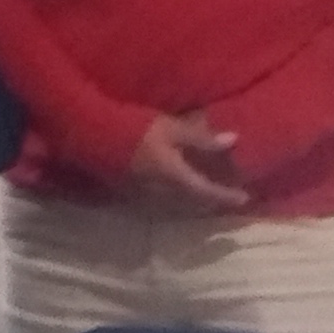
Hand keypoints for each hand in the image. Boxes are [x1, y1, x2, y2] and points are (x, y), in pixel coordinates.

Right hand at [119, 110, 250, 216]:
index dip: (226, 195)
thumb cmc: (133, 128)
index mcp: (174, 177)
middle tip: (222, 196)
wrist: (89, 133)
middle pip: (191, 203)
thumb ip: (202, 138)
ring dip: (189, 201)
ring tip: (198, 193)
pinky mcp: (126, 190)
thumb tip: (234, 140)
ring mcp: (142, 193)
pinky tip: (171, 188)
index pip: (207, 191)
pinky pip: (157, 200)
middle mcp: (160, 191)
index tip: (244, 199)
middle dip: (208, 201)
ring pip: (174, 203)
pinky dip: (171, 197)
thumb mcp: (171, 128)